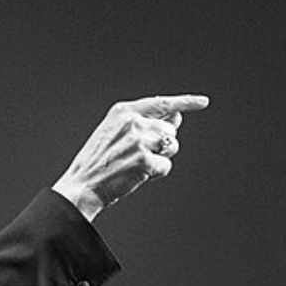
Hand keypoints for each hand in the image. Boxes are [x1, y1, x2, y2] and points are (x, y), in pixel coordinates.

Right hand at [52, 94, 208, 220]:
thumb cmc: (97, 161)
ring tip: (137, 164)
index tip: (202, 102)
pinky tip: (138, 174)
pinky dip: (157, 173)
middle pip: (170, 128)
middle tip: (140, 154)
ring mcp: (139, 140)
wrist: (82, 184)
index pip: (161, 102)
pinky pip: (166, 165)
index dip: (185, 102)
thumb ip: (143, 121)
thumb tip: (176, 117)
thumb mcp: (113, 131)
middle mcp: (132, 122)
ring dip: (161, 157)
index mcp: (123, 111)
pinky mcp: (144, 160)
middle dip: (163, 142)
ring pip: (172, 146)